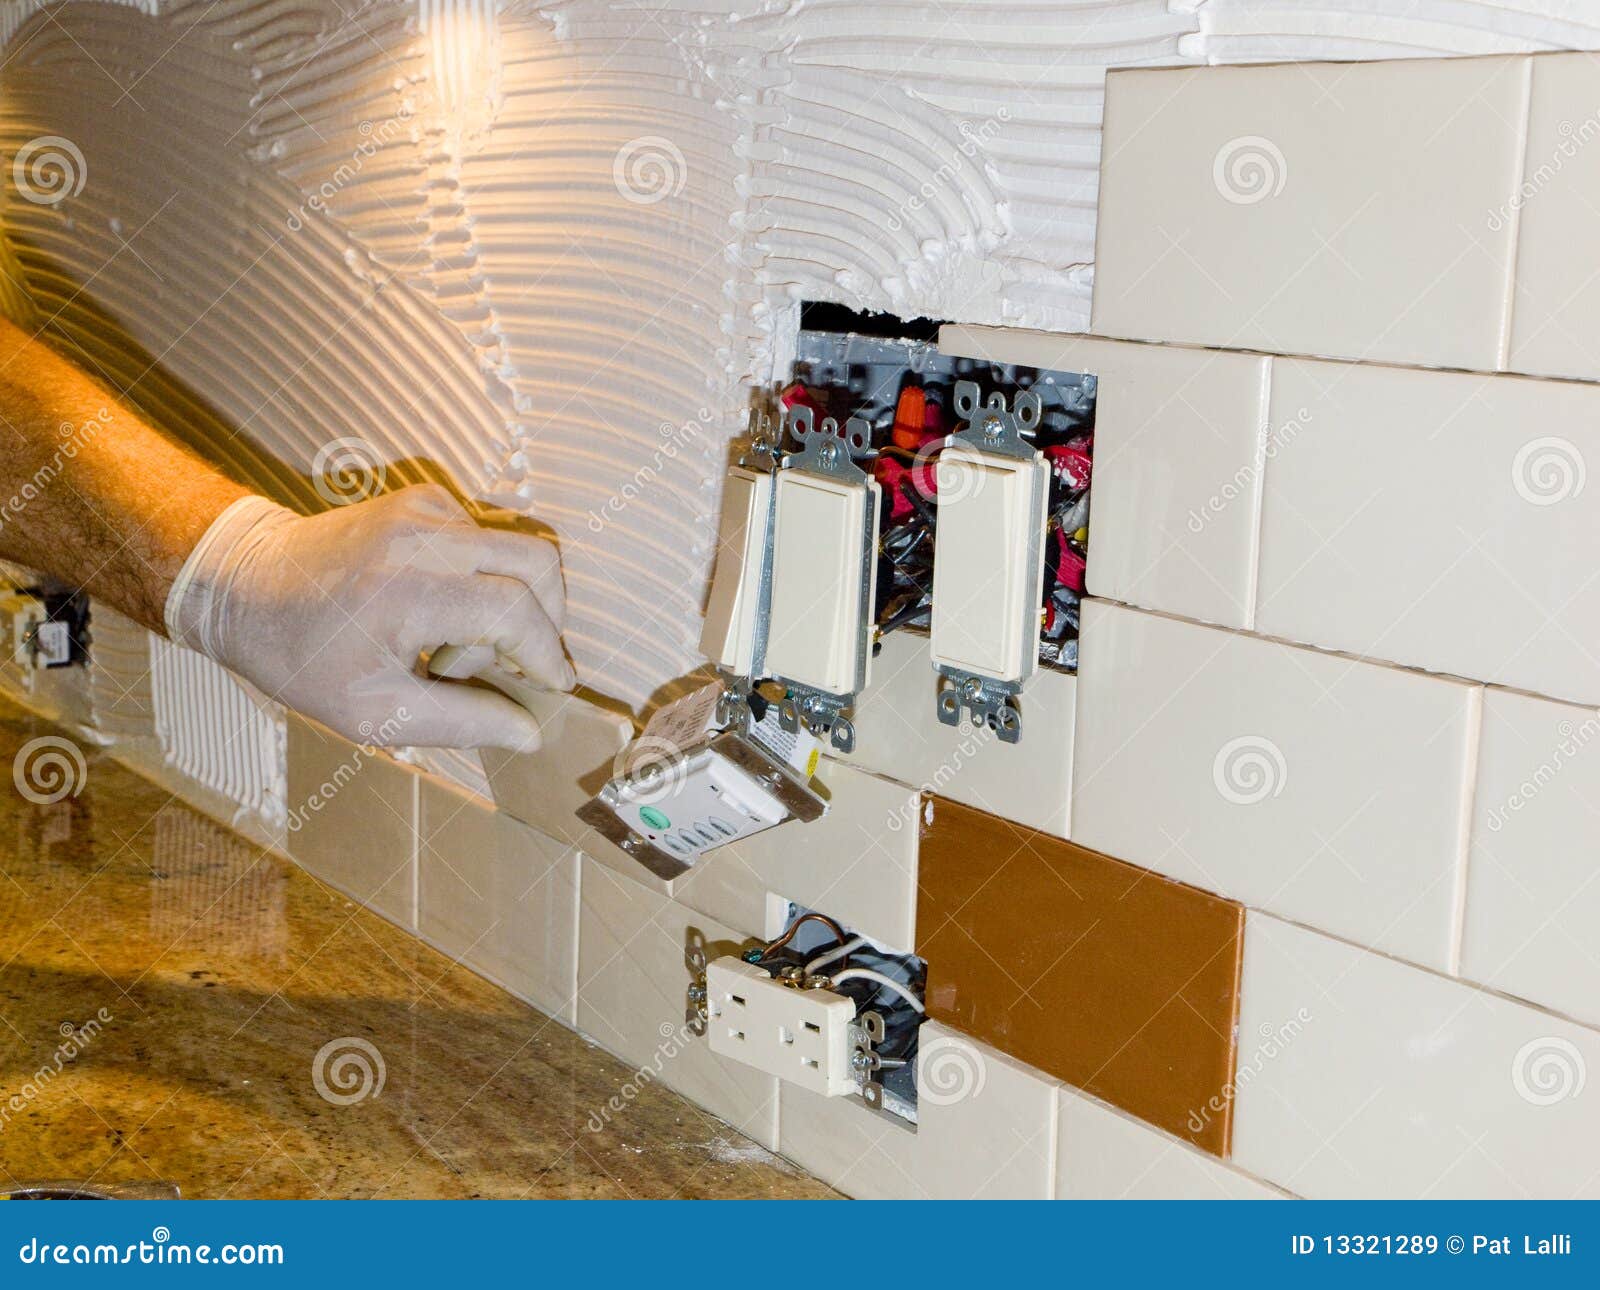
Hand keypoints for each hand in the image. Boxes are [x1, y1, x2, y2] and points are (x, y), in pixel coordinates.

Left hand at [164, 485, 572, 749]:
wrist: (244, 584)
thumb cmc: (302, 656)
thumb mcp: (372, 713)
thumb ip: (459, 722)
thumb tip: (530, 732)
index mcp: (409, 590)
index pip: (515, 611)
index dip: (545, 653)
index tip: (554, 686)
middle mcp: (425, 536)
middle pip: (537, 562)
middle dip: (546, 618)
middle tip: (516, 662)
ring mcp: (426, 508)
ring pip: (519, 546)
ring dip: (514, 598)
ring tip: (461, 639)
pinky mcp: (425, 499)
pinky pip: (489, 535)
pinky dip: (487, 575)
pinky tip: (444, 608)